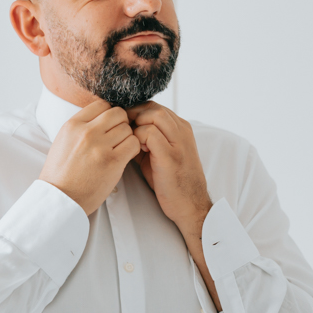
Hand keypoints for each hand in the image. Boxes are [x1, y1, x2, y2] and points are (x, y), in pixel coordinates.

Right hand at [40, 100, 140, 214]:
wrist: (60, 198)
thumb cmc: (61, 173)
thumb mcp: (63, 141)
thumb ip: (80, 127)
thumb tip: (100, 116)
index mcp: (73, 125)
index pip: (101, 104)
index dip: (109, 114)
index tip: (110, 125)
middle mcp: (86, 132)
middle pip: (117, 113)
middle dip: (122, 123)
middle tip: (118, 137)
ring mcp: (100, 146)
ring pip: (127, 128)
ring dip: (127, 137)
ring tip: (120, 149)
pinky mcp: (112, 161)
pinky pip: (133, 143)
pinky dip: (133, 149)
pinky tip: (125, 156)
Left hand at [127, 102, 212, 242]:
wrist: (190, 205)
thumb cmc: (172, 182)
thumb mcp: (160, 155)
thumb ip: (147, 140)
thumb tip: (124, 130)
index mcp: (181, 129)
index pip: (155, 107)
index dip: (136, 112)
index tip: (124, 125)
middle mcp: (182, 131)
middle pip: (153, 107)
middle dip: (134, 115)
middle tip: (122, 131)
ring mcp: (179, 142)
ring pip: (153, 115)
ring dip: (137, 125)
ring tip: (131, 141)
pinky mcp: (171, 156)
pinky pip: (150, 133)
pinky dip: (138, 138)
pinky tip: (137, 151)